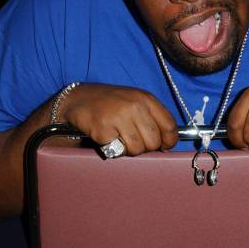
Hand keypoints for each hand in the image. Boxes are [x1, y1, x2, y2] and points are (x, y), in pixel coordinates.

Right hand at [57, 83, 177, 155]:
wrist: (78, 98)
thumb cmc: (110, 102)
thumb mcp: (135, 100)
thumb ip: (151, 117)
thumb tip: (166, 142)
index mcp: (146, 99)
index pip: (169, 125)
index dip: (169, 141)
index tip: (164, 146)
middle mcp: (135, 106)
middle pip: (153, 141)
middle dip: (146, 147)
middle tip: (134, 142)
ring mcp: (119, 117)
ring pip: (137, 149)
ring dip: (129, 150)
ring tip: (120, 139)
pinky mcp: (103, 129)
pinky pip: (117, 150)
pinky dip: (112, 148)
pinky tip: (106, 136)